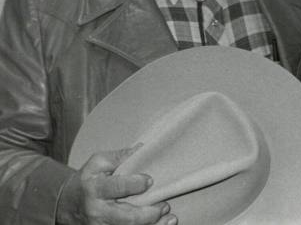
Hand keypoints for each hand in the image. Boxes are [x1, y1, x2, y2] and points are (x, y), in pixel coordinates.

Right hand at [56, 145, 176, 224]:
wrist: (65, 206)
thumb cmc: (86, 181)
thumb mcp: (97, 163)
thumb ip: (120, 156)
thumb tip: (142, 148)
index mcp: (95, 189)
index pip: (117, 187)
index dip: (135, 184)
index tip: (150, 181)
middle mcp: (97, 211)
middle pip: (126, 217)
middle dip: (149, 213)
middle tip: (165, 205)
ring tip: (170, 218)